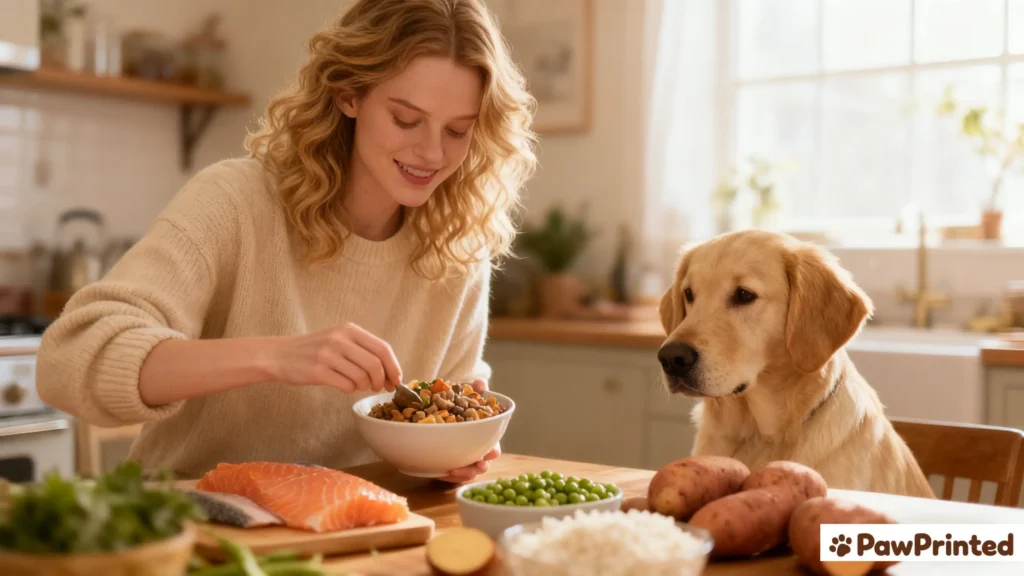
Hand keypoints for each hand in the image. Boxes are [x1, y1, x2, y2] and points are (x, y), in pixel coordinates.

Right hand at [263, 323, 401, 392]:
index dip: (394, 367)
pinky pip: (346, 386)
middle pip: (375, 365)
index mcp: (349, 329)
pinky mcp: (317, 371)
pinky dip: (350, 390)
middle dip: (381, 380)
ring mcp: (328, 354)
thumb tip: (390, 375)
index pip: (383, 348)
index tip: (396, 380)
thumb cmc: (315, 350)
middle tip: (378, 387)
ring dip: (364, 386)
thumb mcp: (339, 340)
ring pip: (361, 377)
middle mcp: (340, 339)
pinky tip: (343, 386)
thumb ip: (363, 352)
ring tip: (358, 385)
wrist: (280, 355)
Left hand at [438, 378, 501, 483]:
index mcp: (483, 438)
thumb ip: (475, 389)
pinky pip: (449, 477)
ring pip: (467, 474)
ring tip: (453, 470)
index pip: (493, 448)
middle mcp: (475, 451)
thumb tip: (481, 383)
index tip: (490, 453)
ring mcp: (462, 460)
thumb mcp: (466, 394)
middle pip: (482, 465)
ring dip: (463, 474)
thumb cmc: (457, 405)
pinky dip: (445, 476)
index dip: (493, 451)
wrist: (436, 413)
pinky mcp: (448, 466)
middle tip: (477, 465)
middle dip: (480, 467)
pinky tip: (439, 472)